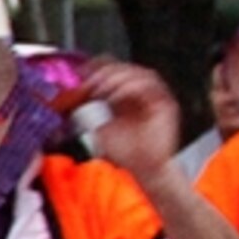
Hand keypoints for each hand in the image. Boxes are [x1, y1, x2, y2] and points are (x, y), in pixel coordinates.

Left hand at [73, 58, 182, 178]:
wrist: (145, 170)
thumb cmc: (127, 154)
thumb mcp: (100, 128)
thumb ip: (89, 113)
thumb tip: (72, 100)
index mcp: (128, 96)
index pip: (116, 71)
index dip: (99, 68)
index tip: (80, 73)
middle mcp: (143, 93)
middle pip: (127, 68)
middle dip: (105, 72)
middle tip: (88, 82)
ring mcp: (156, 97)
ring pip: (139, 73)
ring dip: (116, 78)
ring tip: (100, 89)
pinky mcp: (166, 103)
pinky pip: (149, 86)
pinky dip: (129, 88)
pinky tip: (114, 98)